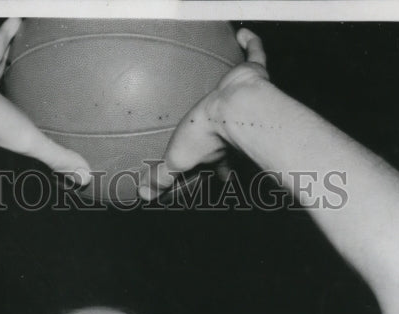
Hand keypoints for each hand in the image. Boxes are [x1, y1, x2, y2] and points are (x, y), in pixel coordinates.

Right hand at [0, 18, 90, 183]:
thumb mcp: (33, 143)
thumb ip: (59, 157)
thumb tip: (84, 177)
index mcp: (5, 123)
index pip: (22, 123)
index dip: (31, 120)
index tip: (42, 116)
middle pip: (12, 91)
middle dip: (21, 84)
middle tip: (33, 72)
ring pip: (4, 66)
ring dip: (14, 55)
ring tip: (26, 43)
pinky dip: (7, 32)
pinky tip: (19, 20)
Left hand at [138, 28, 269, 200]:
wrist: (232, 108)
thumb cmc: (207, 135)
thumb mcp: (175, 160)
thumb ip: (161, 177)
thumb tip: (143, 194)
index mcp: (220, 150)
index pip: (221, 165)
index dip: (220, 173)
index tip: (222, 178)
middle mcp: (237, 127)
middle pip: (236, 136)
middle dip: (235, 143)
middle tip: (229, 140)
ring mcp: (247, 99)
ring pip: (247, 97)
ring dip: (242, 92)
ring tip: (236, 88)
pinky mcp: (253, 74)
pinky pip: (255, 54)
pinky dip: (251, 43)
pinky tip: (242, 33)